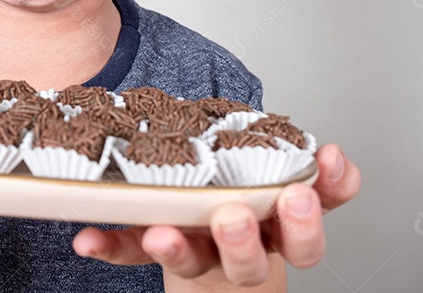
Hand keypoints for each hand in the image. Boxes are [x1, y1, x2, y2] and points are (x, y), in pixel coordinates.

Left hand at [73, 143, 360, 286]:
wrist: (205, 222)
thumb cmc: (240, 185)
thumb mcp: (279, 171)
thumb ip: (310, 168)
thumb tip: (334, 158)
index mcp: (274, 223)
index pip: (304, 230)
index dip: (313, 210)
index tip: (313, 178)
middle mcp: (237, 243)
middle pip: (251, 264)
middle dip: (243, 241)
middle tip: (233, 217)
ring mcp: (196, 250)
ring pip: (195, 264)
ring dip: (178, 251)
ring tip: (161, 234)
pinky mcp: (151, 247)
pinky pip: (127, 252)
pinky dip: (109, 246)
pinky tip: (87, 239)